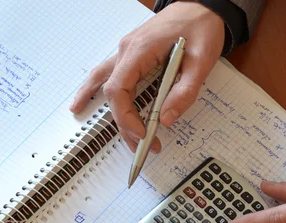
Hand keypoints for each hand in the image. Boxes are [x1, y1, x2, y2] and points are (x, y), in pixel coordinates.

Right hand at [69, 1, 224, 152]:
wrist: (201, 6)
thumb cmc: (200, 27)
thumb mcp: (201, 61)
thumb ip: (185, 91)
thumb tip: (166, 119)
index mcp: (140, 49)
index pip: (119, 89)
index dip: (126, 117)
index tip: (142, 135)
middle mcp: (127, 50)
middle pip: (112, 92)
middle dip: (123, 123)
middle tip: (140, 146)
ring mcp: (126, 51)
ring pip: (104, 83)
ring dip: (104, 108)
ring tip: (91, 129)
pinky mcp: (132, 55)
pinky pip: (108, 74)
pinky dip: (94, 89)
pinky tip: (84, 100)